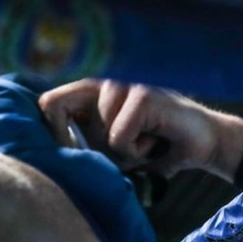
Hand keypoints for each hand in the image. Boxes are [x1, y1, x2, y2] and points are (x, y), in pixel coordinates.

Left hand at [39, 79, 242, 180]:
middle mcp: (102, 82)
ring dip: (116, 152)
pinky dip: (134, 151)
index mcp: (89, 93)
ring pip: (93, 132)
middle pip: (53, 105)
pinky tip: (153, 142)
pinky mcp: (143, 94)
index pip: (46, 103)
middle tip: (113, 151)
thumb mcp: (106, 149)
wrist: (201, 146)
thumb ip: (78, 145)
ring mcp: (123, 83)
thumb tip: (42, 160)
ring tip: (140, 144)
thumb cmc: (150, 150)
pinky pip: (118, 137)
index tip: (71, 151)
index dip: (50, 132)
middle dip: (78, 142)